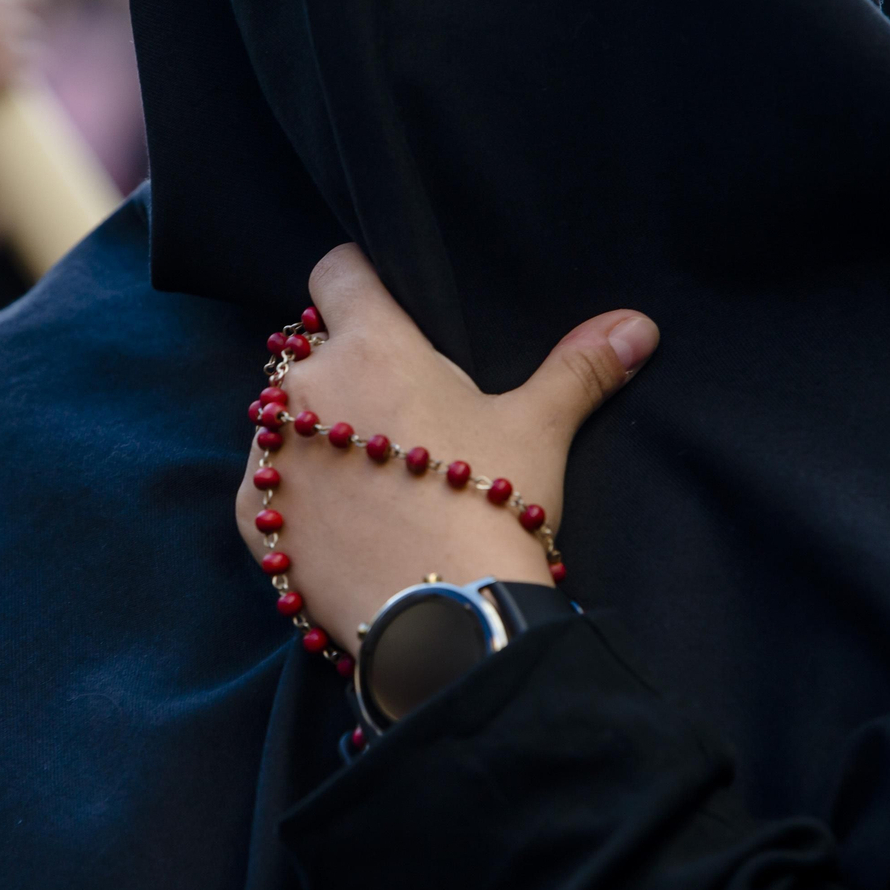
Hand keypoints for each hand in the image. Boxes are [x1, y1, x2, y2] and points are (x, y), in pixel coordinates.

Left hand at [234, 244, 658, 653]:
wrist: (440, 618)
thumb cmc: (488, 508)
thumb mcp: (539, 429)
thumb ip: (580, 367)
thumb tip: (638, 326)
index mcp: (372, 345)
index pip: (336, 271)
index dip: (358, 281)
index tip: (381, 304)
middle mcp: (305, 387)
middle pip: (311, 349)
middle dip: (344, 367)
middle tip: (396, 412)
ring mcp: (271, 452)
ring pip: (283, 418)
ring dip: (314, 432)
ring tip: (370, 475)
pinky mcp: (251, 515)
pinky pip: (268, 485)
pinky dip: (297, 494)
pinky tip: (343, 521)